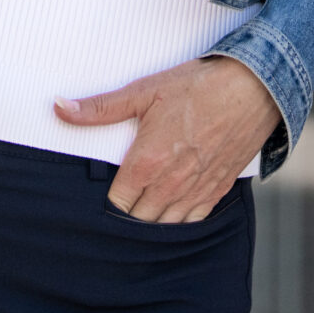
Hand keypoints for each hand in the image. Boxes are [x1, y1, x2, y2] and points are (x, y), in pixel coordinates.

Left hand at [54, 56, 280, 222]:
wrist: (252, 89)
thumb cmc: (197, 87)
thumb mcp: (143, 91)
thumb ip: (100, 107)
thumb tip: (60, 107)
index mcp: (147, 162)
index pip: (116, 203)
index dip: (106, 202)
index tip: (100, 195)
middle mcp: (171, 183)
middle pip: (139, 220)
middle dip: (128, 215)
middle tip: (120, 204)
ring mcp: (196, 190)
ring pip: (166, 225)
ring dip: (153, 221)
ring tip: (142, 211)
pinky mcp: (218, 191)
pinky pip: (193, 221)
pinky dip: (180, 221)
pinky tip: (171, 212)